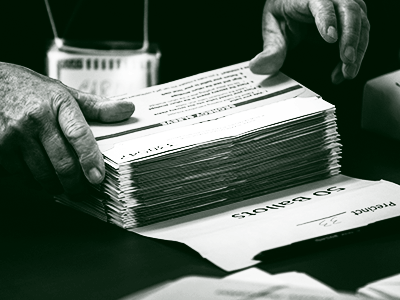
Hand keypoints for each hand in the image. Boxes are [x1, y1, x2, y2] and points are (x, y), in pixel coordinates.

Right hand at [0, 63, 134, 196]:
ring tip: (63, 185)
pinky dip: (35, 183)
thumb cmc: (31, 90)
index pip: (79, 134)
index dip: (90, 159)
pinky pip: (22, 176)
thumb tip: (128, 109)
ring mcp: (14, 134)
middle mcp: (35, 118)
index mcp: (58, 103)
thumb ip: (96, 106)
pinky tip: (41, 178)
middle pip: (62, 163)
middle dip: (76, 184)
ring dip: (56, 186)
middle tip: (83, 191)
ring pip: (42, 174)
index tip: (98, 178)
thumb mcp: (64, 92)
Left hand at [249, 0, 369, 83]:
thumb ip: (270, 49)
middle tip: (346, 61)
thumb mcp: (273, 28)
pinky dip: (357, 51)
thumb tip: (257, 66)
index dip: (327, 19)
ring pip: (361, 21)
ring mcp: (344, 4)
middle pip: (349, 10)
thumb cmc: (284, 10)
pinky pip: (362, 31)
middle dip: (351, 38)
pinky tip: (344, 68)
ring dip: (358, 49)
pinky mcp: (353, 15)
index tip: (330, 38)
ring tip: (346, 72)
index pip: (321, 3)